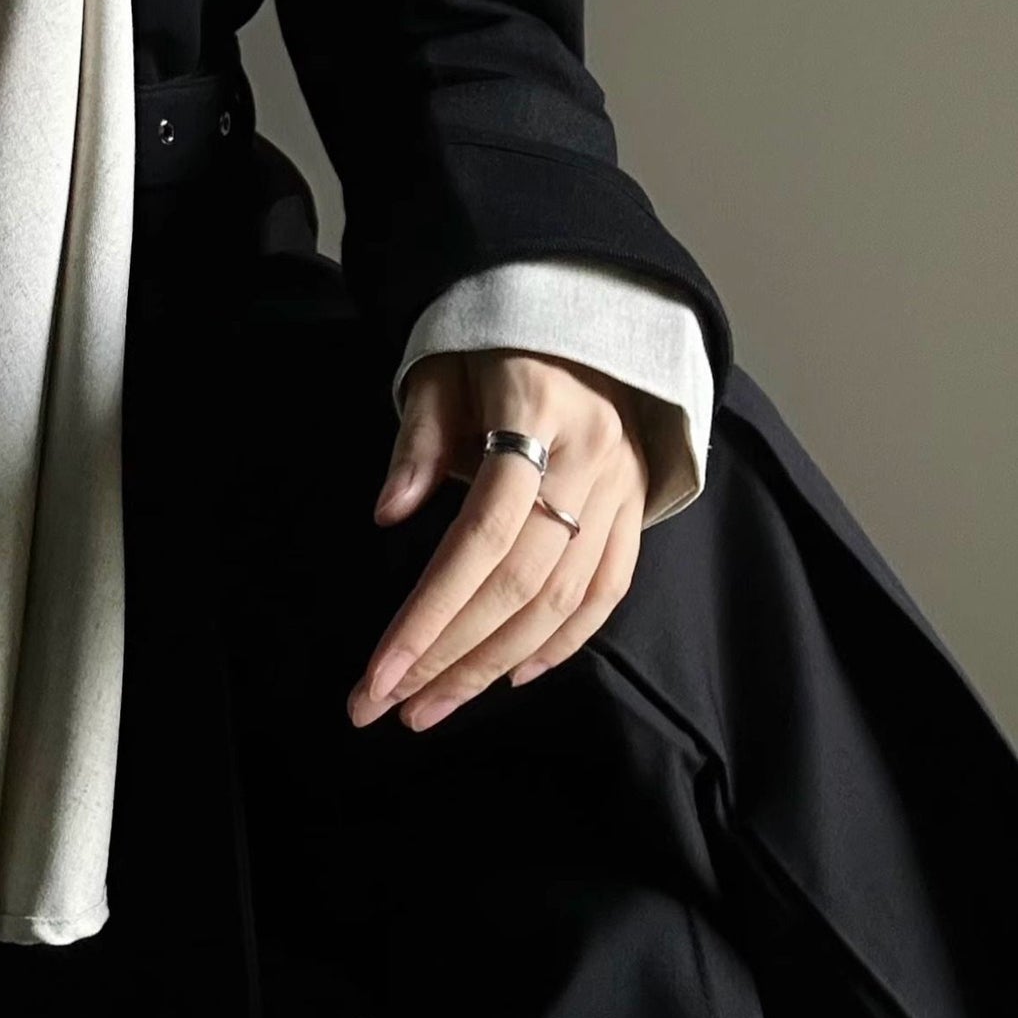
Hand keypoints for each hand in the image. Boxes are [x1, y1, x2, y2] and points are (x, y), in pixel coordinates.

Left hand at [346, 348, 648, 732]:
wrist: (578, 310)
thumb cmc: (491, 341)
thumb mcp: (439, 369)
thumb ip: (418, 440)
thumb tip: (389, 513)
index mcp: (537, 411)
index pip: (482, 534)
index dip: (430, 612)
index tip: (379, 671)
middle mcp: (593, 457)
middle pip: (520, 583)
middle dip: (447, 657)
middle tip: (384, 707)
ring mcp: (623, 487)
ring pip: (561, 602)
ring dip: (490, 667)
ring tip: (428, 707)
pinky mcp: (638, 507)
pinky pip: (606, 592)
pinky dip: (559, 644)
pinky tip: (506, 678)